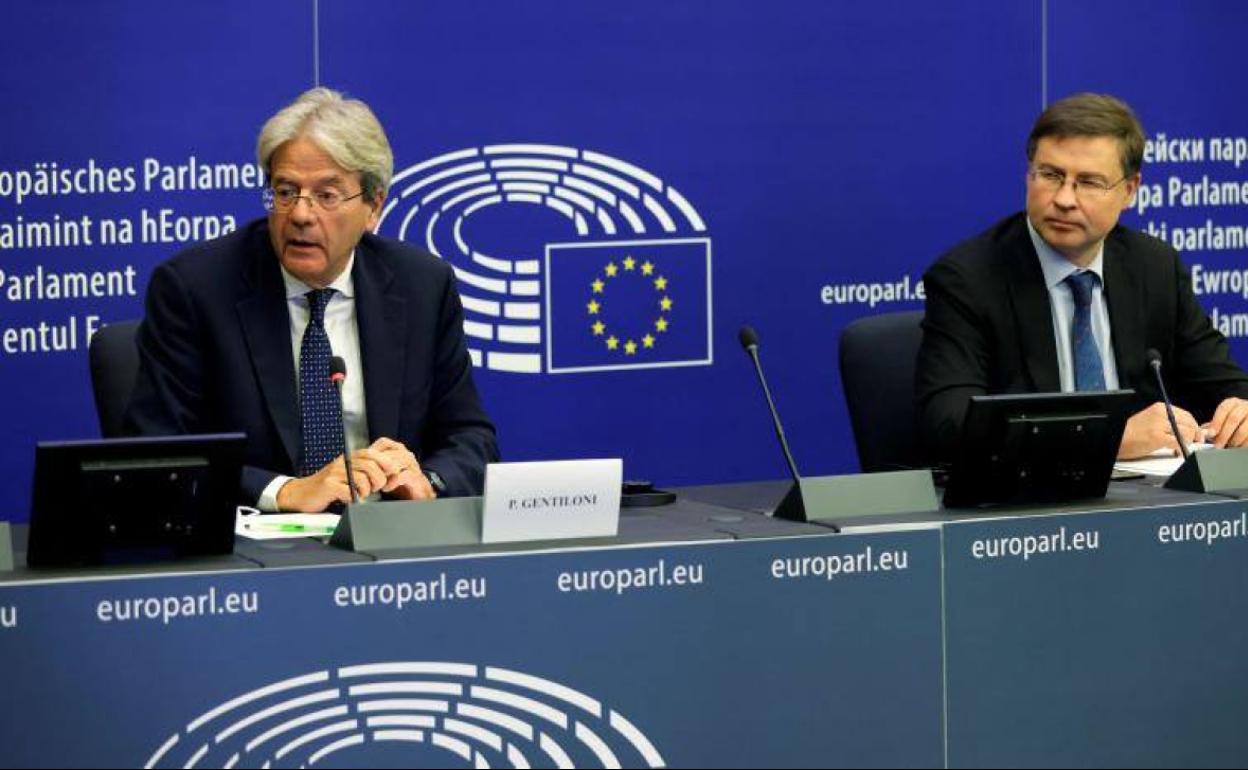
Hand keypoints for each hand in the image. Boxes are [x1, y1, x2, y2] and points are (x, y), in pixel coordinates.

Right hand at [276, 449, 390, 511]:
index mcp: (349, 458)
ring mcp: (334, 473)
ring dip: (366, 490)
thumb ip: (363, 471)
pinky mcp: (328, 486)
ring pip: (362, 479)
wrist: (301, 494)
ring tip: (362, 495)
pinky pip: (349, 492)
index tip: (392, 473)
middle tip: (376, 489)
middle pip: (370, 466)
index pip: (372, 453)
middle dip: (379, 479)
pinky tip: (350, 500)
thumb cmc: (327, 486)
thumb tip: (387, 473)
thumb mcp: (346, 475)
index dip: (385, 462)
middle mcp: (342, 462)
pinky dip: (353, 498)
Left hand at [368, 437, 435, 500]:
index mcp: (398, 450)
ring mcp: (412, 465)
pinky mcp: (416, 477)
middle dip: (376, 465)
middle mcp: (406, 454)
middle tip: (369, 476)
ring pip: (395, 463)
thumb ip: (377, 463)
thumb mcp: (386, 469)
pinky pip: (403, 475)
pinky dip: (392, 482)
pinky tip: (386, 488)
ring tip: (377, 483)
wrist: (419, 491)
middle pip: (387, 454)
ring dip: (383, 474)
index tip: (366, 463)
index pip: (384, 442)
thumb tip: (360, 462)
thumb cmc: (400, 480)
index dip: (373, 451)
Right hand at [1118, 402, 1200, 459]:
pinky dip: (1182, 448)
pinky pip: (1178, 442)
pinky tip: (1177, 451)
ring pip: (1187, 432)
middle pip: (1189, 423)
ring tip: (1183, 447)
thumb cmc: (1130, 433)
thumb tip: (1186, 431)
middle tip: (1195, 443)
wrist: (1117, 439)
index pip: (1187, 415)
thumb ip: (1168, 423)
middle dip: (1195, 435)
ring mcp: (1159, 425)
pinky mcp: (1157, 437)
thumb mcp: (1150, 421)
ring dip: (1189, 442)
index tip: (1197, 435)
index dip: (1195, 427)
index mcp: (1160, 408)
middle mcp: (1161, 414)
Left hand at [1205, 397, 1247, 447]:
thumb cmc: (1233, 421)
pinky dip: (1244, 444)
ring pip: (1244, 430)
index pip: (1224, 409)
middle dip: (1224, 434)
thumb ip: (1214, 425)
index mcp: (1233, 403)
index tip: (1211, 434)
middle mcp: (1244, 406)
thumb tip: (1203, 433)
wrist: (1247, 420)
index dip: (1216, 422)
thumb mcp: (1224, 418)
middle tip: (1218, 446)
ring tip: (1229, 447)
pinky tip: (1238, 447)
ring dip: (1234, 441)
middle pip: (1233, 419)